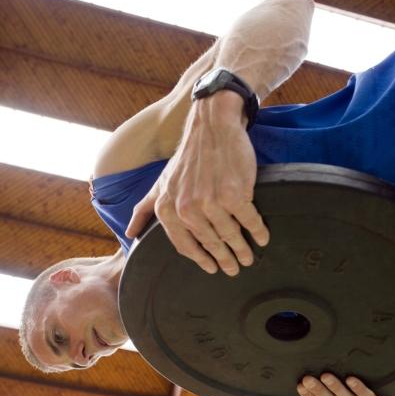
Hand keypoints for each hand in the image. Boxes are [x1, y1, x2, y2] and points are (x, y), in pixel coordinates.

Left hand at [125, 91, 269, 275]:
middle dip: (225, 260)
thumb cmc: (187, 158)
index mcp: (168, 210)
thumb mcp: (160, 183)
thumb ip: (145, 209)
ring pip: (231, 236)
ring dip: (243, 250)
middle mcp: (187, 209)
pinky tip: (263, 238)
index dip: (201, 260)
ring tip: (249, 258)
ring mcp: (212, 203)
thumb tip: (130, 233)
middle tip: (234, 268)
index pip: (185, 246)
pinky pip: (249, 221)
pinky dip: (258, 232)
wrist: (211, 126)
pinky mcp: (235, 194)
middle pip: (210, 244)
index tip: (212, 268)